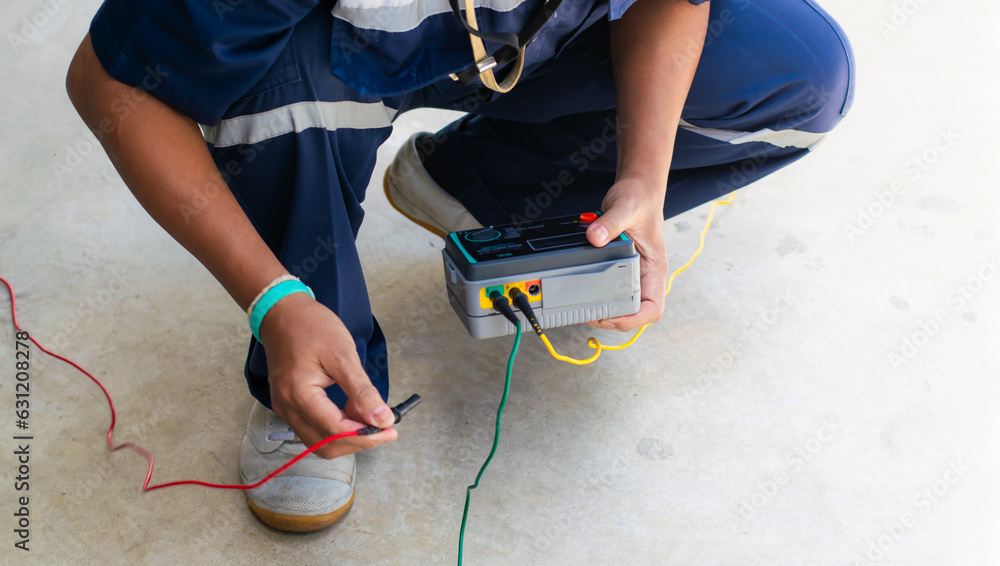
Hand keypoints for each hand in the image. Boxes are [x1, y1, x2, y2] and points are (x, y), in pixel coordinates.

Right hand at [257, 292, 396, 458]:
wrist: (283, 312)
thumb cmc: (311, 327)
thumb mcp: (343, 355)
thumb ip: (362, 391)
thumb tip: (382, 419)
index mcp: (298, 395)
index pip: (335, 430)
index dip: (365, 435)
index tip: (390, 429)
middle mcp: (287, 407)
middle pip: (325, 444)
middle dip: (358, 441)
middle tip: (385, 428)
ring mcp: (285, 408)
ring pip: (318, 442)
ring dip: (347, 437)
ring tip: (371, 419)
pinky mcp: (288, 405)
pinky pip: (313, 429)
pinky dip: (335, 428)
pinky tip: (353, 413)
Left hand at [585, 178, 668, 331]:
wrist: (637, 190)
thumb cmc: (640, 199)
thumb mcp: (625, 208)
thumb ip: (610, 223)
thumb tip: (595, 237)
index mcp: (655, 268)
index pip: (652, 308)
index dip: (633, 319)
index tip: (611, 317)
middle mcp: (646, 275)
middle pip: (635, 313)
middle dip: (614, 319)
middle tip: (590, 315)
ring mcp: (634, 273)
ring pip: (624, 305)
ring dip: (606, 312)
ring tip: (585, 310)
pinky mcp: (621, 268)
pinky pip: (614, 291)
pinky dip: (600, 298)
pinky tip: (585, 296)